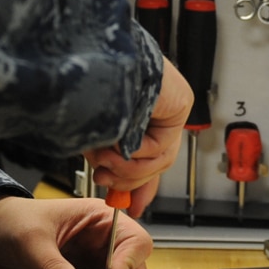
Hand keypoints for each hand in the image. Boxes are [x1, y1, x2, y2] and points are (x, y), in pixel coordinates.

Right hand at [83, 56, 190, 211]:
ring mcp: (169, 109)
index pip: (147, 157)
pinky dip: (138, 151)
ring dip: (127, 168)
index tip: (132, 206)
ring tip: (105, 163)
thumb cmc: (88, 87)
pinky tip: (124, 141)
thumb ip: (108, 160)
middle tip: (106, 185)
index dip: (138, 185)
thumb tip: (110, 184)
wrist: (95, 62)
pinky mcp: (179, 105)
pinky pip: (161, 146)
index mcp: (136, 114)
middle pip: (154, 163)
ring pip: (158, 159)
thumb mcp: (97, 135)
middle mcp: (154, 111)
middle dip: (128, 180)